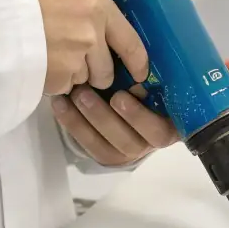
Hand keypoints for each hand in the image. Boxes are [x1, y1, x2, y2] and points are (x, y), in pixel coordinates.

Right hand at [22, 0, 148, 95]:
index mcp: (98, 7)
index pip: (131, 44)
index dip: (138, 62)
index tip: (140, 73)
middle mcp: (91, 36)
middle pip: (106, 69)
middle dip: (96, 68)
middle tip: (78, 57)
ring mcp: (73, 61)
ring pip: (84, 79)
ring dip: (74, 74)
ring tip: (54, 57)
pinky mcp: (54, 79)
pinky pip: (63, 88)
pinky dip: (55, 81)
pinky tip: (41, 64)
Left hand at [51, 85, 177, 166]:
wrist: (143, 104)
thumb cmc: (154, 86)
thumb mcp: (157, 82)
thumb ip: (150, 80)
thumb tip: (133, 71)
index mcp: (169, 128)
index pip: (157, 131)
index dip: (137, 117)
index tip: (119, 95)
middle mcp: (148, 146)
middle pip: (126, 142)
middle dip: (102, 117)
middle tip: (83, 92)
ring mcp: (125, 154)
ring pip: (104, 146)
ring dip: (83, 121)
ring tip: (69, 96)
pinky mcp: (106, 155)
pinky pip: (87, 145)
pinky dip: (72, 124)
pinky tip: (59, 105)